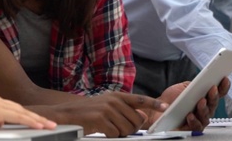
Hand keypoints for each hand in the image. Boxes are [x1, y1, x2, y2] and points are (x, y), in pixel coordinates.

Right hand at [0, 94, 56, 130]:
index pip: (13, 109)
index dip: (27, 115)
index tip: (37, 121)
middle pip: (21, 109)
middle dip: (36, 117)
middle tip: (50, 123)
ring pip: (22, 112)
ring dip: (37, 119)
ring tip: (49, 126)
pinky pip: (16, 117)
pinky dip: (29, 121)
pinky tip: (38, 126)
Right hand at [29, 92, 166, 137]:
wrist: (66, 114)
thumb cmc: (87, 112)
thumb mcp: (106, 106)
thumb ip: (123, 109)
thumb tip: (140, 116)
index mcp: (116, 96)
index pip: (139, 99)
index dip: (153, 104)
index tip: (164, 108)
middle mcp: (113, 100)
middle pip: (135, 120)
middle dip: (129, 128)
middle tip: (115, 127)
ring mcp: (107, 108)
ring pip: (126, 129)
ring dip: (118, 133)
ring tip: (106, 127)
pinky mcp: (101, 118)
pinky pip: (115, 134)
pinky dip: (109, 135)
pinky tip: (100, 130)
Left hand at [148, 77, 230, 131]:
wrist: (156, 109)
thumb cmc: (170, 100)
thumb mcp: (181, 88)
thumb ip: (192, 84)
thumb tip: (202, 80)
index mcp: (203, 99)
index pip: (216, 94)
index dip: (222, 87)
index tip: (224, 79)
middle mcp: (203, 110)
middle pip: (213, 104)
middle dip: (214, 96)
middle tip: (213, 88)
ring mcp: (198, 120)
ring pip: (206, 116)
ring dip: (204, 108)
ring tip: (201, 101)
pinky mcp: (190, 128)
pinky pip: (196, 126)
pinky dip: (194, 120)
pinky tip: (190, 115)